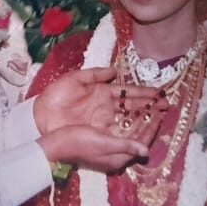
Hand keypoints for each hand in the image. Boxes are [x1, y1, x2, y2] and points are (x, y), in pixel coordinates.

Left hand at [33, 67, 158, 134]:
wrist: (40, 117)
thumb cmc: (55, 96)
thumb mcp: (75, 79)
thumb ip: (95, 74)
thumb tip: (115, 71)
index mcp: (102, 93)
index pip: (128, 92)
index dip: (144, 93)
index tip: (159, 92)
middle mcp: (107, 108)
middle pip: (133, 107)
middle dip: (150, 106)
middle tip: (166, 105)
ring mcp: (104, 122)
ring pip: (130, 120)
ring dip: (144, 119)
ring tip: (159, 116)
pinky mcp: (99, 134)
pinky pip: (119, 134)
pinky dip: (132, 134)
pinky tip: (143, 132)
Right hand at [37, 117, 162, 172]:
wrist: (54, 145)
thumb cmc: (77, 143)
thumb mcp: (103, 144)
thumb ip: (126, 146)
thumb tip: (146, 152)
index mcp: (119, 156)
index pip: (142, 141)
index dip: (152, 127)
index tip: (160, 112)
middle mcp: (116, 152)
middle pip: (138, 134)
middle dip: (148, 119)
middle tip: (159, 105)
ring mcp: (108, 146)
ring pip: (129, 129)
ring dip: (139, 116)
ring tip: (149, 104)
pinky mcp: (100, 139)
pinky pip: (119, 127)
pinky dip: (126, 117)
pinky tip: (129, 108)